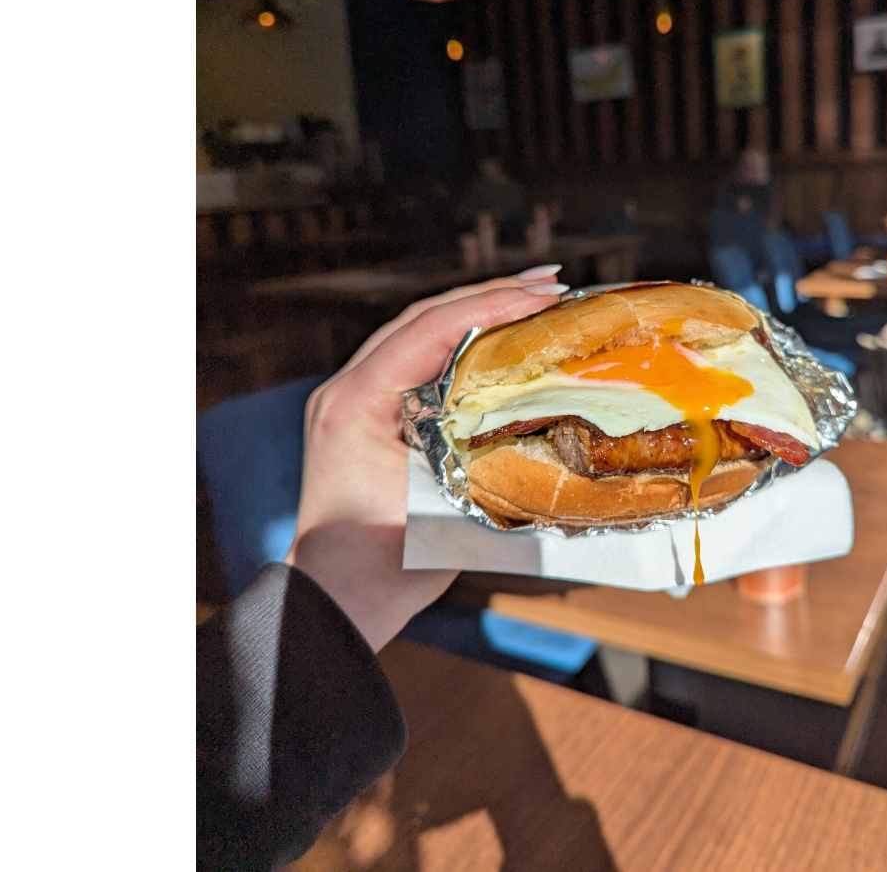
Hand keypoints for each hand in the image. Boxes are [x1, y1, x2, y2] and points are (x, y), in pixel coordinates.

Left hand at [285, 268, 566, 650]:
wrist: (335, 602)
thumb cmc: (387, 563)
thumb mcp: (445, 504)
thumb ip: (486, 453)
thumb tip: (549, 412)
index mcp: (358, 401)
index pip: (431, 329)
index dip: (492, 305)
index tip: (545, 293)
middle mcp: (346, 389)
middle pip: (424, 319)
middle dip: (489, 296)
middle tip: (551, 283)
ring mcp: (349, 400)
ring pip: (417, 333)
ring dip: (474, 314)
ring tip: (532, 298)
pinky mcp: (360, 416)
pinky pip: (413, 362)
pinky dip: (457, 344)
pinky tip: (496, 341)